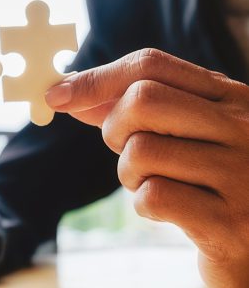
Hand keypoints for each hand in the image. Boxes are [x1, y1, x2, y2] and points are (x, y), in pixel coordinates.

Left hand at [46, 48, 248, 287]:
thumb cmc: (213, 179)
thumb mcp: (184, 132)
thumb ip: (131, 109)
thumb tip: (69, 92)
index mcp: (228, 98)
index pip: (151, 65)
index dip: (95, 78)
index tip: (56, 95)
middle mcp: (240, 126)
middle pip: (141, 100)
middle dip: (114, 130)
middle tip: (128, 151)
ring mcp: (240, 173)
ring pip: (141, 151)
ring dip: (129, 174)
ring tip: (153, 184)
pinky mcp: (229, 222)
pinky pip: (153, 196)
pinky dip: (144, 205)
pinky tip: (168, 210)